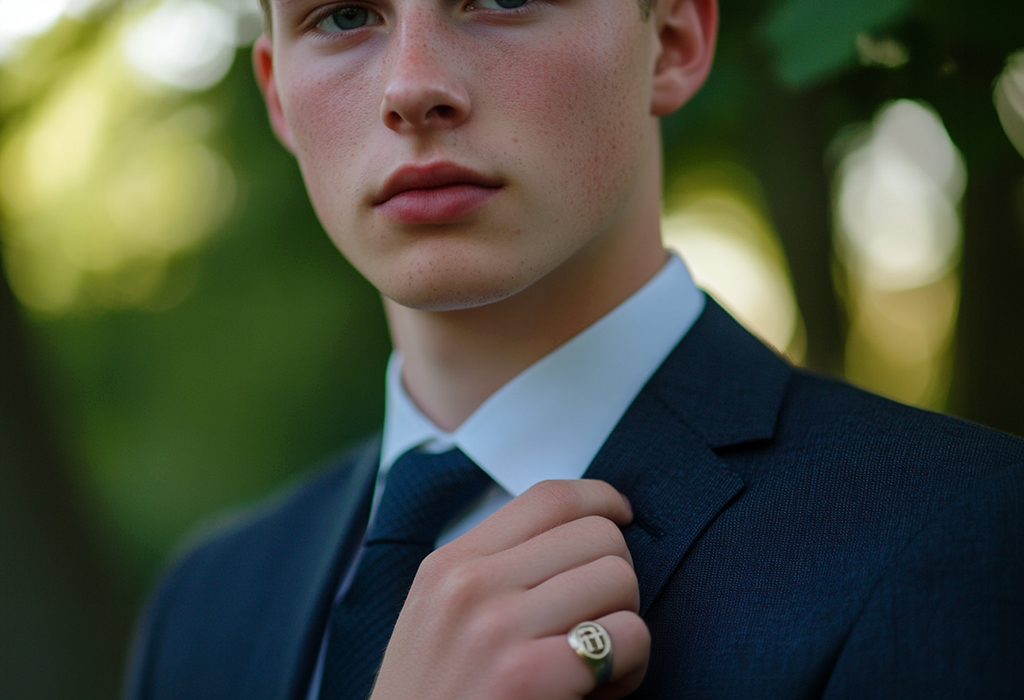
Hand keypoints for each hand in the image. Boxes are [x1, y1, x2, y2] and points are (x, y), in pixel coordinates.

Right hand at [369, 479, 649, 699]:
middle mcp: (470, 584)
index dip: (602, 498)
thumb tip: (576, 535)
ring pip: (619, 580)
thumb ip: (494, 573)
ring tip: (596, 664)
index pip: (548, 497)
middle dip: (616, 579)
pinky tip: (598, 693)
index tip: (622, 515)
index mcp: (450, 564)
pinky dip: (630, 668)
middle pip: (597, 535)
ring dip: (625, 625)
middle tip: (596, 623)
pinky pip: (627, 638)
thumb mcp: (438, 619)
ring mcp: (496, 628)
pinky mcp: (526, 676)